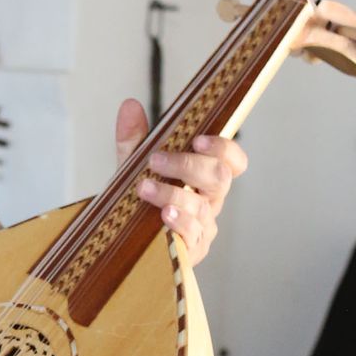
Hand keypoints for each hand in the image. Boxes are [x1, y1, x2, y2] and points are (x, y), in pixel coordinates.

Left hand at [118, 97, 246, 267]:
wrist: (122, 238)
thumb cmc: (140, 198)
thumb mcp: (134, 166)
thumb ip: (133, 139)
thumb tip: (129, 106)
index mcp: (206, 177)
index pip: (233, 160)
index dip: (223, 148)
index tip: (197, 140)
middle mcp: (211, 200)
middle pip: (219, 178)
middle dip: (188, 166)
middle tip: (156, 160)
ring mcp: (204, 226)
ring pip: (202, 207)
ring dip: (172, 193)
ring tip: (144, 187)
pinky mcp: (192, 249)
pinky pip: (193, 235)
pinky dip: (179, 223)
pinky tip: (163, 214)